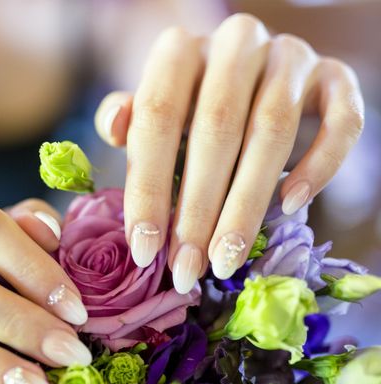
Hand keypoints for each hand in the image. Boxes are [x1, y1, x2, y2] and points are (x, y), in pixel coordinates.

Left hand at [94, 13, 363, 292]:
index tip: (145, 251)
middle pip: (215, 131)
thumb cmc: (191, 102)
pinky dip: (318, 167)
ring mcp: (290, 56)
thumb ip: (131, 118)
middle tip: (187, 269)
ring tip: (225, 261)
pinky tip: (291, 207)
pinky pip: (340, 122)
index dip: (148, 189)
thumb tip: (113, 127)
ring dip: (246, 206)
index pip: (158, 119)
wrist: (251, 70)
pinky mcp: (335, 76)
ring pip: (272, 133)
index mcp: (180, 50)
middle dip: (197, 211)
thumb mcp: (154, 108)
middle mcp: (236, 44)